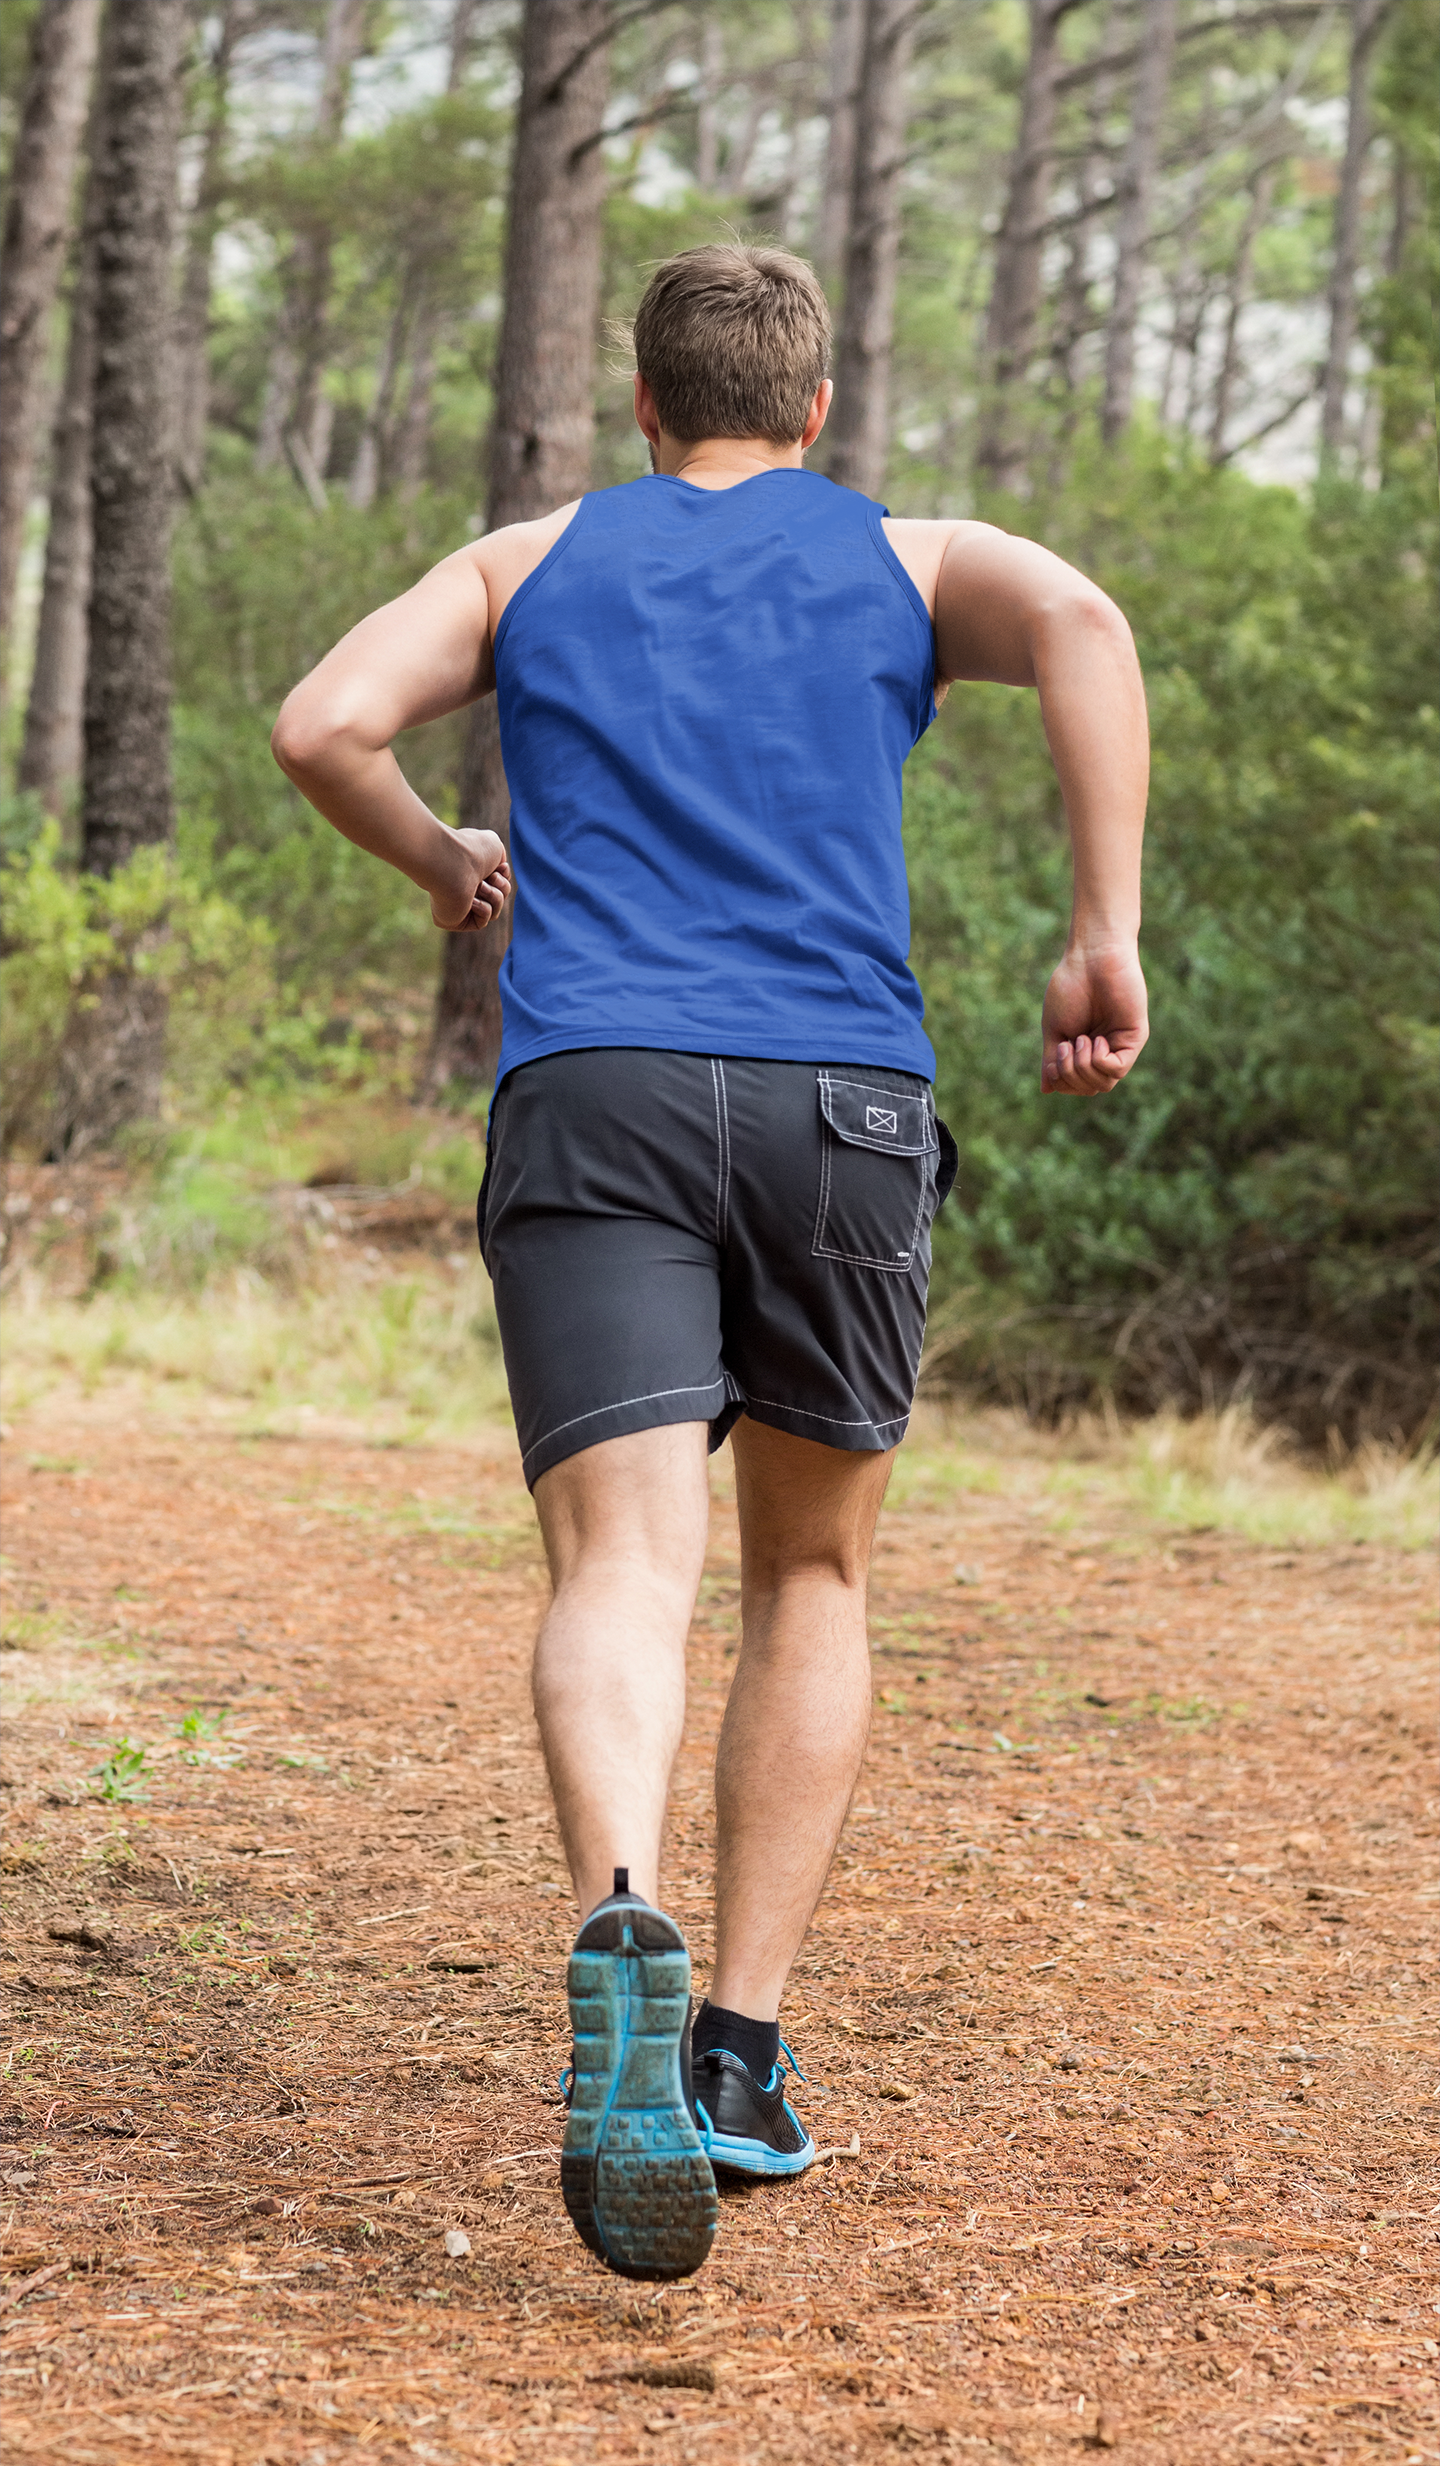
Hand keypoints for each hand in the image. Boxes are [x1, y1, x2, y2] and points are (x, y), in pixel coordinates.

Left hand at [429, 827, 511, 932]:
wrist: (453, 862)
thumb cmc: (471, 851)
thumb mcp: (493, 846)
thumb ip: (498, 857)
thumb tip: (498, 871)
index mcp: (468, 870)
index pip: (496, 881)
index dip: (504, 876)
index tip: (501, 867)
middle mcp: (461, 886)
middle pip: (500, 896)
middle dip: (502, 887)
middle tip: (493, 877)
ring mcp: (457, 905)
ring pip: (494, 911)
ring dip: (494, 897)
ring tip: (480, 886)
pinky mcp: (455, 921)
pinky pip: (482, 922)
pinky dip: (483, 909)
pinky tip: (470, 901)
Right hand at [1041, 942, 1148, 1094]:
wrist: (1090, 958)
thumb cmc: (1071, 986)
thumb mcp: (1054, 1030)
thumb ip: (1052, 1061)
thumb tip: (1047, 1090)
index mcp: (1085, 1049)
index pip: (1076, 1085)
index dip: (1062, 1080)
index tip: (1055, 1051)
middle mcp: (1105, 1050)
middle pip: (1090, 1088)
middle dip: (1070, 1075)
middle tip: (1066, 1046)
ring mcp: (1121, 1044)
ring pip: (1104, 1083)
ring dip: (1083, 1068)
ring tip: (1081, 1040)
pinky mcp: (1135, 1037)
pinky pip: (1118, 1069)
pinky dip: (1100, 1060)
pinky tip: (1096, 1040)